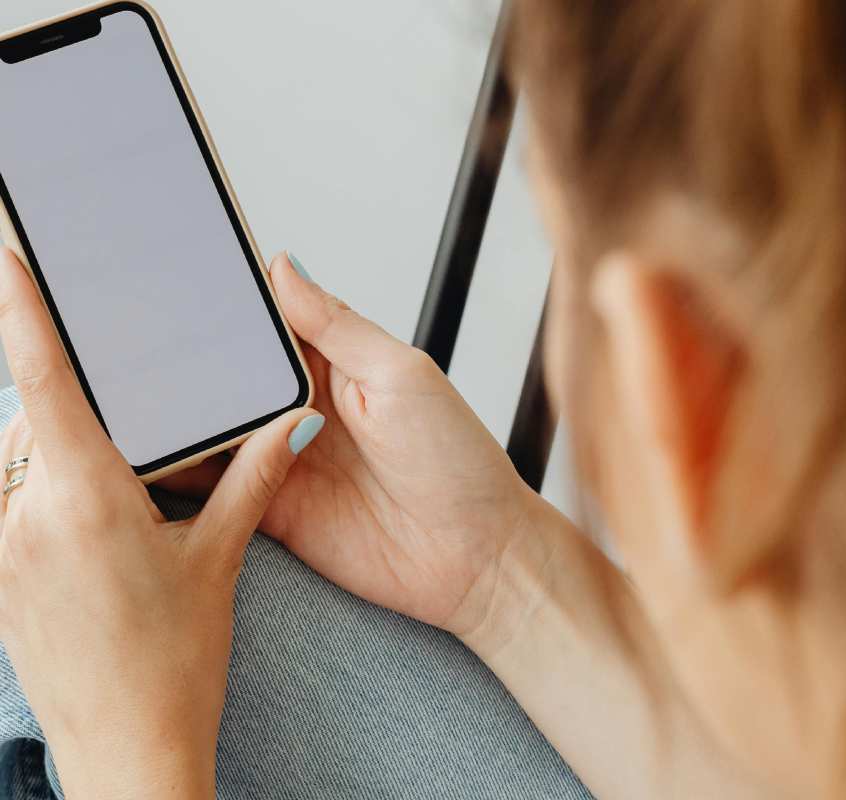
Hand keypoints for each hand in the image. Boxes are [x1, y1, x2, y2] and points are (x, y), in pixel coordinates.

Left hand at [0, 248, 322, 798]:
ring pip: (17, 460)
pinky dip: (42, 495)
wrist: (129, 753)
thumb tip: (293, 423)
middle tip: (130, 447)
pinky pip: (6, 503)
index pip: (43, 378)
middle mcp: (22, 517)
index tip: (10, 254)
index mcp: (84, 499)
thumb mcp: (218, 560)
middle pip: (34, 418)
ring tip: (121, 511)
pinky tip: (91, 538)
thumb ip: (252, 477)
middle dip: (79, 411)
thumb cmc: (172, 668)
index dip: (24, 306)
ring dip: (59, 457)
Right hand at [163, 253, 542, 638]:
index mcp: (336, 364)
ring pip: (211, 429)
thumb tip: (284, 265)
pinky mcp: (271, 510)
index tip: (170, 282)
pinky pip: (213, 488)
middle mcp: (302, 408)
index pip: (265, 324)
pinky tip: (139, 458)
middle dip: (184, 362)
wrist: (477, 558)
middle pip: (227, 377)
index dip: (222, 306)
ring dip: (175, 416)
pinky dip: (177, 474)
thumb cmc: (457, 461)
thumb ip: (338, 326)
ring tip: (122, 395)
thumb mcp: (402, 375)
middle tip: (127, 341)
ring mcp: (283, 460)